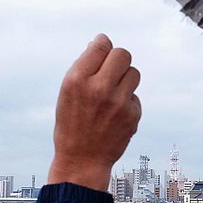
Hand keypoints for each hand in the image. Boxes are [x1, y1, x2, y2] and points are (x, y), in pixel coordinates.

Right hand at [47, 34, 141, 190]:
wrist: (82, 160)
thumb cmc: (72, 123)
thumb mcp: (67, 93)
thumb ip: (83, 67)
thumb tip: (101, 42)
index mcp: (77, 80)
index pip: (101, 45)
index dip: (103, 44)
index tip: (102, 48)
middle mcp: (98, 88)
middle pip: (123, 54)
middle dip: (118, 59)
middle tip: (111, 70)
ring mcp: (118, 102)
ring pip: (134, 73)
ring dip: (125, 79)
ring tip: (112, 94)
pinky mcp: (132, 114)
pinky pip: (135, 95)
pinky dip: (127, 101)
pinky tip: (114, 115)